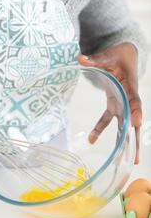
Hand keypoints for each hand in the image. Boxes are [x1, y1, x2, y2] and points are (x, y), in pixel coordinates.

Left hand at [78, 42, 140, 163]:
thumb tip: (80, 58)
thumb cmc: (119, 55)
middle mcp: (129, 98)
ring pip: (124, 125)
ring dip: (123, 142)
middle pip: (134, 121)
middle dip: (134, 140)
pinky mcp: (115, 104)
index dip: (136, 111)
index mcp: (130, 85)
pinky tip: (91, 140)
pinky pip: (109, 119)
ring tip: (124, 162)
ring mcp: (122, 103)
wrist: (125, 55)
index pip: (135, 99)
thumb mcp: (108, 55)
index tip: (137, 122)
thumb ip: (95, 59)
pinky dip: (101, 129)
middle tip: (133, 158)